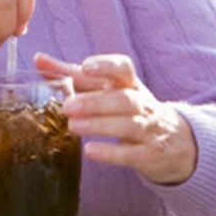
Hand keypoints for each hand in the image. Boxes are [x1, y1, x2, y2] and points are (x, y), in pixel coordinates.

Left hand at [39, 53, 197, 185]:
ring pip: (128, 124)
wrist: (175, 143)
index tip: (85, 66)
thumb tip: (40, 60)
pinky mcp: (148, 155)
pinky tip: (90, 151)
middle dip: (95, 102)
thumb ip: (75, 77)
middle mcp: (142, 104)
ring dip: (100, 124)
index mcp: (131, 85)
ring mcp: (148, 130)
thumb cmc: (133, 111)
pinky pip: (131, 153)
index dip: (106, 65)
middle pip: (124, 99)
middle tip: (67, 106)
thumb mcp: (110, 91)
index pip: (125, 68)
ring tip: (73, 126)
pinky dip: (111, 152)